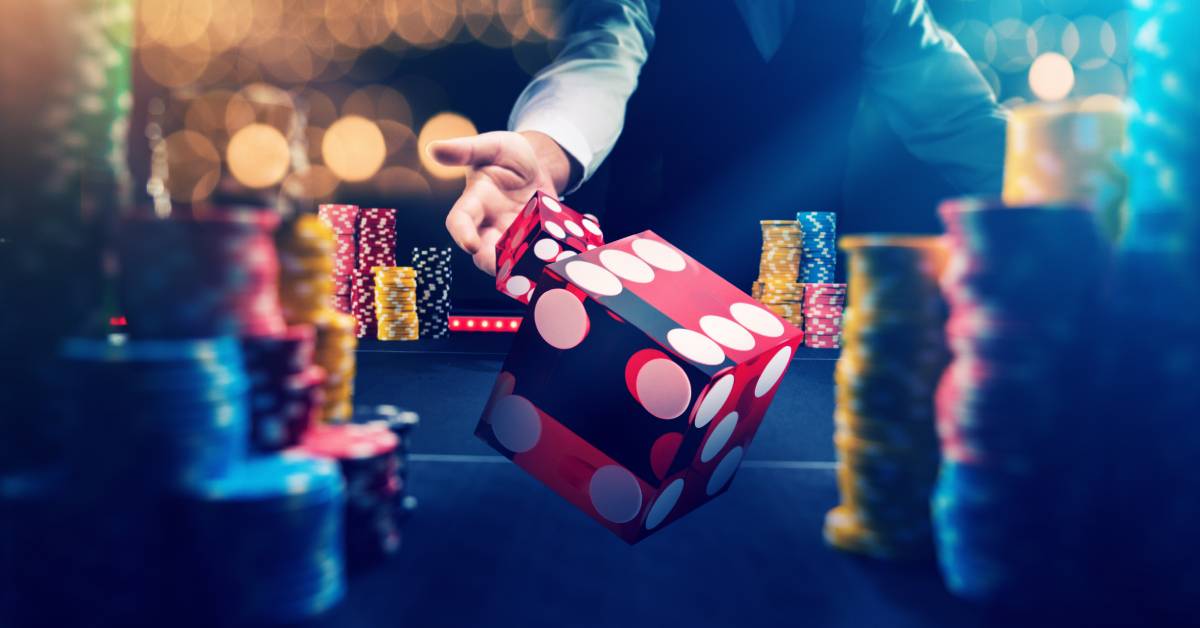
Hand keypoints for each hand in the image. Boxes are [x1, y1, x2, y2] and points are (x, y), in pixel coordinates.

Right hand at [429, 131, 573, 274]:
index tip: (469, 245)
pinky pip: (541, 255)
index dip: (462, 234)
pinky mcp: (534, 242)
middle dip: (494, 263)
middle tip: (509, 267)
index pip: (459, 221)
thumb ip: (466, 149)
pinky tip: (575, 246)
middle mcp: (490, 225)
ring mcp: (513, 237)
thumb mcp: (491, 146)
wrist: (536, 165)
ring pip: (512, 261)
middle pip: (484, 252)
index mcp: (474, 202)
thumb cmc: (507, 154)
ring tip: (543, 261)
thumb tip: (432, 148)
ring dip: (526, 265)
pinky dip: (555, 254)